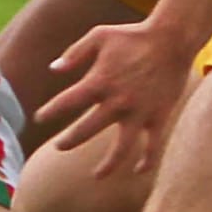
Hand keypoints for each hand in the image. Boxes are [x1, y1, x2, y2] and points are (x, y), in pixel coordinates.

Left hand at [43, 17, 195, 176]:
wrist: (172, 39)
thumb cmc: (133, 35)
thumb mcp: (99, 36)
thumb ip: (75, 53)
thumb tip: (53, 69)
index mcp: (99, 81)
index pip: (66, 103)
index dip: (49, 113)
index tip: (39, 118)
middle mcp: (117, 102)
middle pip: (86, 130)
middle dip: (69, 141)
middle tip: (59, 146)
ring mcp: (139, 112)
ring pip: (121, 149)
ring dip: (108, 166)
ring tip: (97, 175)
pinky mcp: (158, 116)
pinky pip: (153, 146)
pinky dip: (147, 161)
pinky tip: (138, 171)